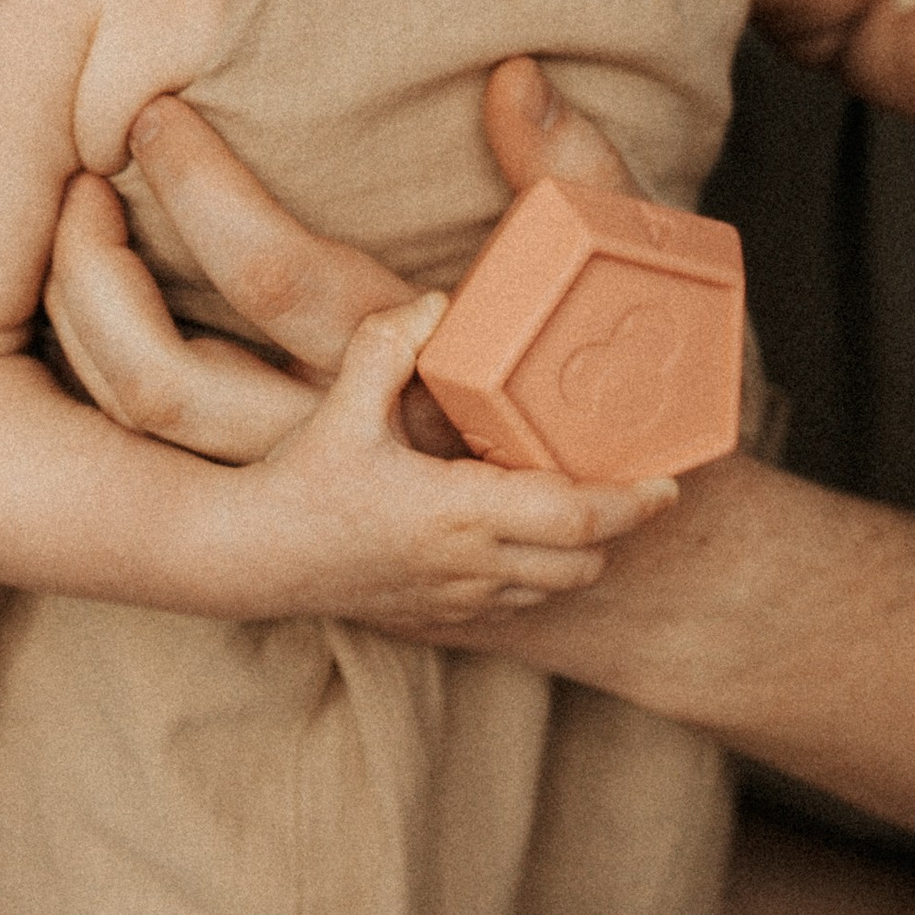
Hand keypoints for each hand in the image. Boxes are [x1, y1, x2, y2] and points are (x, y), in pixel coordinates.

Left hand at [45, 58, 637, 460]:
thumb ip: (569, 170)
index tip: (153, 114)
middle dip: (91, 270)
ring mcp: (299, 484)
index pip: (272, 275)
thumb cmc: (629, 399)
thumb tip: (514, 78)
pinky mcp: (277, 508)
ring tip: (73, 227)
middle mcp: (340, 439)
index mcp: (413, 367)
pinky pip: (155, 452)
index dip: (199, 191)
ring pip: (140, 429)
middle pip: (162, 378)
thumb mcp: (623, 269)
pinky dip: (107, 377)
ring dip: (83, 325)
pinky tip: (95, 305)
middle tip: (73, 178)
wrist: (631, 564)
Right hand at [219, 289, 675, 621]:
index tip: (670, 482)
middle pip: (583, 562)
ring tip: (580, 502)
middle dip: (617, 528)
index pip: (577, 518)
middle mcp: (468, 565)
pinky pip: (514, 603)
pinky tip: (521, 533)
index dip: (634, 504)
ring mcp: (455, 597)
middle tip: (633, 482)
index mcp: (459, 513)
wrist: (244, 558)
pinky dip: (537, 574)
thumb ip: (388, 345)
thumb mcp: (340, 405)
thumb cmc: (296, 483)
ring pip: (553, 588)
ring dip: (578, 553)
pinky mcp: (436, 613)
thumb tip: (439, 301)